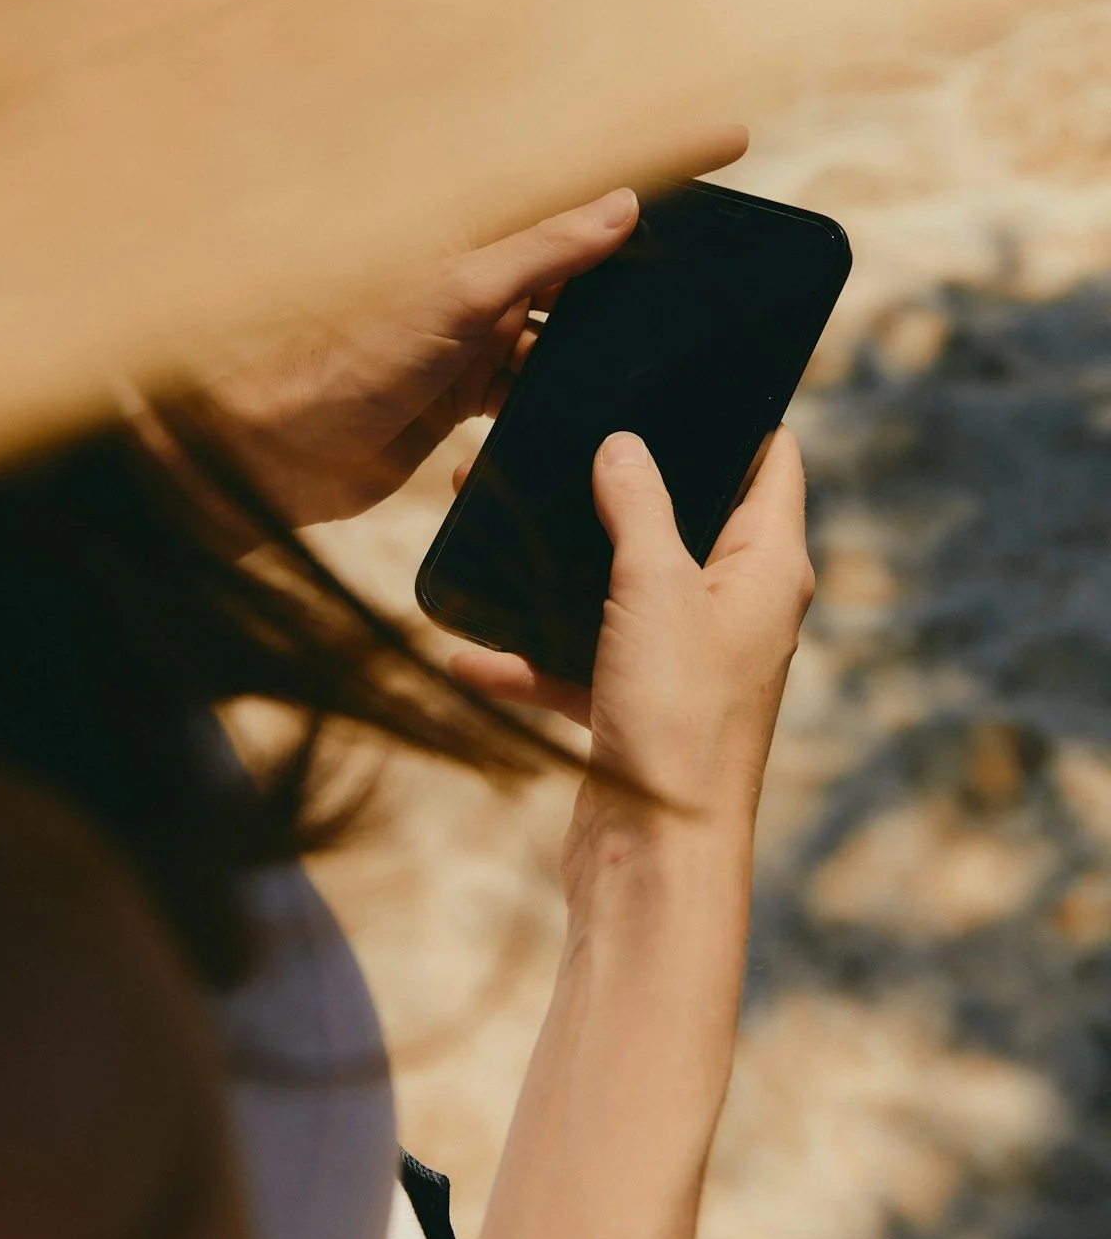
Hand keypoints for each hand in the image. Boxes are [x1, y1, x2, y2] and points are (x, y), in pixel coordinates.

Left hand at [210, 130, 744, 524]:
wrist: (273, 449)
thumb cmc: (343, 359)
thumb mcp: (452, 295)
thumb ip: (538, 254)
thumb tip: (622, 207)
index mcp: (479, 232)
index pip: (586, 185)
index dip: (660, 157)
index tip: (733, 137)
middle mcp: (484, 275)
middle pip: (588, 254)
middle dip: (654, 253)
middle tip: (728, 256)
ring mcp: (479, 334)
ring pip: (572, 325)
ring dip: (616, 337)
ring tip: (681, 343)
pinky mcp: (470, 393)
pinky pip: (541, 385)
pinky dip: (570, 393)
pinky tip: (606, 407)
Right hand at [448, 425, 813, 906]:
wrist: (655, 864)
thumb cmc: (678, 718)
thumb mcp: (654, 588)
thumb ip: (638, 505)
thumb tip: (623, 446)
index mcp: (767, 569)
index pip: (771, 463)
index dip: (736, 414)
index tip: (680, 374)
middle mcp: (734, 608)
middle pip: (681, 516)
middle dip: (617, 480)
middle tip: (559, 432)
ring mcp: (684, 659)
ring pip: (618, 584)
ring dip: (557, 559)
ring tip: (490, 508)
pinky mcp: (635, 706)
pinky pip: (576, 661)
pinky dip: (529, 654)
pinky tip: (467, 649)